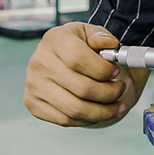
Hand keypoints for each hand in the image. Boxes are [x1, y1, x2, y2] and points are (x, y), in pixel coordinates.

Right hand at [23, 23, 138, 127]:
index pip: (79, 59)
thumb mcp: (91, 33)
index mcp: (54, 40)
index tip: (116, 71)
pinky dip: (87, 120)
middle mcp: (40, 62)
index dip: (103, 70)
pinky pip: (65, 120)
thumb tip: (111, 45)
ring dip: (103, 112)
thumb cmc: (79, 46)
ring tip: (117, 105)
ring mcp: (34, 84)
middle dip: (109, 93)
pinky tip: (99, 112)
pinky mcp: (33, 103)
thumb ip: (102, 37)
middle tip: (120, 89)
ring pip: (76, 109)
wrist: (59, 58)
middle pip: (81, 88)